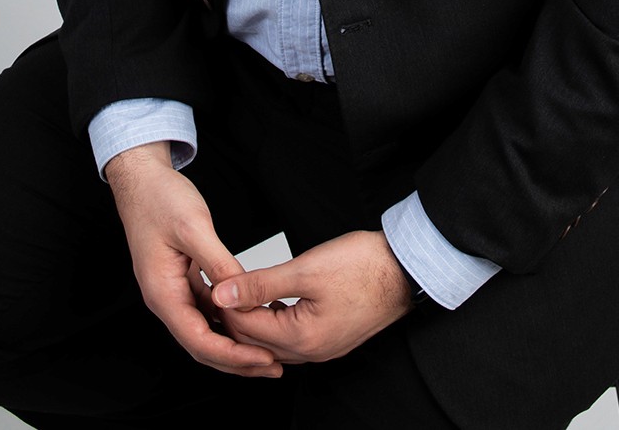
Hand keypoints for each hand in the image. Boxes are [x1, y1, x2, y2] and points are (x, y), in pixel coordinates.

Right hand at [105, 142, 282, 377]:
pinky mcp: (183, 279)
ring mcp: (173, 290)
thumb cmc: (159, 199)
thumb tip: (239, 295)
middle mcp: (166, 299)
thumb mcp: (193, 228)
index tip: (262, 359)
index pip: (199, 340)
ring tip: (267, 349)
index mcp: (162, 293)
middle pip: (202, 344)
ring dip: (235, 342)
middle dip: (237, 359)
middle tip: (272, 366)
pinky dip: (228, 317)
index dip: (232, 355)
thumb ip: (217, 263)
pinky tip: (251, 316)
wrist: (142, 179)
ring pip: (206, 329)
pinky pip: (207, 308)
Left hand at [211, 230, 413, 363]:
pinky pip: (292, 337)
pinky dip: (276, 320)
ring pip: (274, 341)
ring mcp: (324, 348)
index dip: (226, 304)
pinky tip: (271, 301)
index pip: (247, 328)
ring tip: (240, 292)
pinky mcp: (332, 337)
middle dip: (236, 316)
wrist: (404, 269)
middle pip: (257, 341)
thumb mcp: (305, 269)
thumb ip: (261, 283)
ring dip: (255, 319)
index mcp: (303, 338)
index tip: (214, 280)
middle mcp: (313, 352)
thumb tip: (224, 292)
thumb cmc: (362, 266)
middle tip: (221, 287)